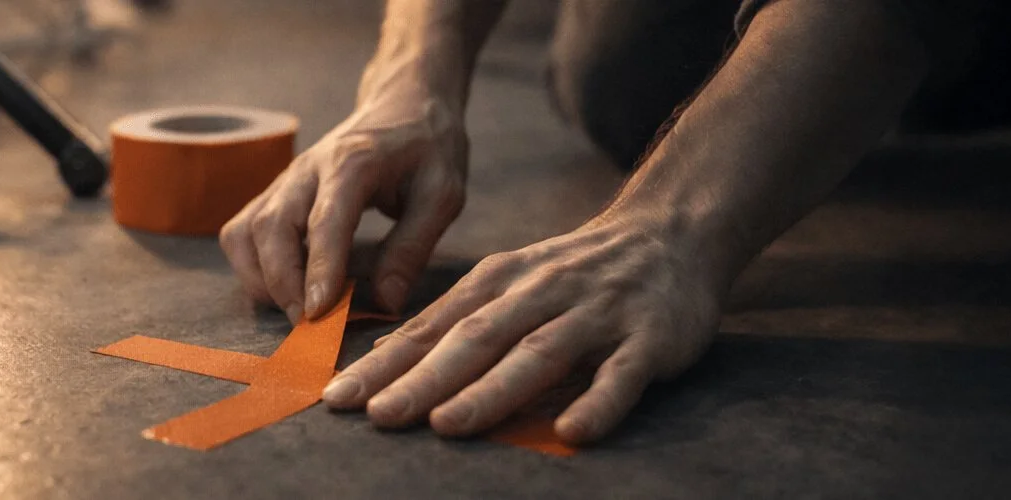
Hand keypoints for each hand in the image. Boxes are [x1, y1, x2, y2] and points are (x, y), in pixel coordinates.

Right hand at [219, 93, 467, 321]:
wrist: (402, 103)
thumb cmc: (427, 147)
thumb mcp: (443, 193)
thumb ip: (413, 247)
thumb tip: (385, 303)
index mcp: (353, 162)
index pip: (326, 220)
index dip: (319, 270)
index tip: (320, 313)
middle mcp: (307, 169)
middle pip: (270, 227)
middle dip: (282, 283)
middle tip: (310, 326)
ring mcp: (284, 180)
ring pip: (245, 232)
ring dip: (261, 279)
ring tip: (296, 309)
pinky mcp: (275, 194)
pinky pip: (242, 233)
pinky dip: (253, 267)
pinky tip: (285, 286)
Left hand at [319, 217, 725, 442]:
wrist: (672, 231)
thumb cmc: (574, 272)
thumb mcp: (511, 281)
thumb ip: (459, 321)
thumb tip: (387, 361)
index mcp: (498, 281)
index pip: (432, 327)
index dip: (385, 363)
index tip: (338, 396)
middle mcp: (540, 293)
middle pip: (474, 339)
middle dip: (422, 379)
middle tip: (377, 415)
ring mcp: (595, 314)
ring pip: (538, 354)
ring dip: (491, 391)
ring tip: (448, 425)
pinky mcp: (648, 338)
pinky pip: (621, 375)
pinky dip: (598, 402)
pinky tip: (571, 432)